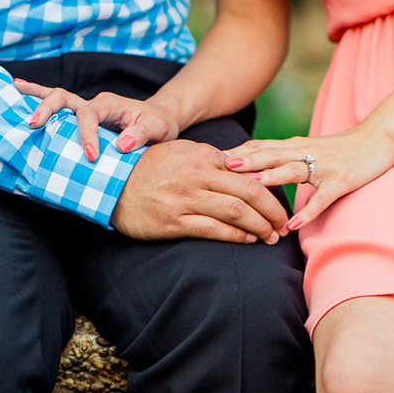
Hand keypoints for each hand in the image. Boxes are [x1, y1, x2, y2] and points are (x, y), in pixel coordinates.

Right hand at [13, 81, 182, 160]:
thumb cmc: (158, 125)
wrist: (159, 121)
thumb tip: (121, 145)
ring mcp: (84, 109)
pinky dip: (37, 97)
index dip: (86, 135)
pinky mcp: (80, 119)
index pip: (90, 115)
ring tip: (13, 91)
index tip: (91, 156)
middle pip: (65, 98)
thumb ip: (142, 134)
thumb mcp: (158, 129)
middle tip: (34, 124)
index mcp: (110, 104)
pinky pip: (58, 107)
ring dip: (35, 96)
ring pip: (56, 98)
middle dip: (48, 109)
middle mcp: (93, 103)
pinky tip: (17, 90)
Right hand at [110, 140, 292, 244]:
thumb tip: (241, 168)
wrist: (110, 185)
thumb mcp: (180, 152)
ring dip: (260, 225)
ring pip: (237, 212)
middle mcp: (197, 176)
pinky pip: (214, 230)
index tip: (280, 201)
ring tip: (271, 236)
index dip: (270, 187)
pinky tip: (248, 240)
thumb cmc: (147, 168)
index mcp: (202, 157)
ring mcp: (186, 199)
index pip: (248, 172)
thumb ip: (210, 158)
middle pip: (250, 192)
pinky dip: (236, 235)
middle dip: (273, 210)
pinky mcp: (174, 222)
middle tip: (283, 224)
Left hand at [224, 126, 393, 230]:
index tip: (207, 160)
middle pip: (270, 155)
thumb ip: (278, 156)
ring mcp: (323, 166)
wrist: (378, 139)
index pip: (259, 147)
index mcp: (293, 146)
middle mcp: (305, 152)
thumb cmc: (338, 148)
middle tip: (218, 167)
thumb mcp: (304, 149)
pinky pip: (322, 198)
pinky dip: (308, 210)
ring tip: (250, 188)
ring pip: (293, 171)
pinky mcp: (341, 181)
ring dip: (272, 179)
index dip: (234, 152)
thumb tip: (247, 168)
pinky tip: (294, 225)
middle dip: (245, 161)